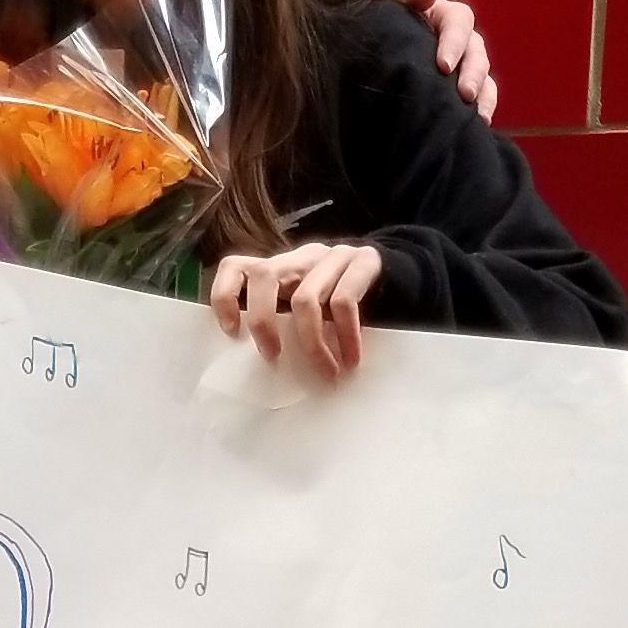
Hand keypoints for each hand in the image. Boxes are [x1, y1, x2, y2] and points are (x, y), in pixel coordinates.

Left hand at [210, 242, 385, 379]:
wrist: (404, 277)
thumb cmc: (348, 304)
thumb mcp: (310, 307)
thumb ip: (287, 319)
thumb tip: (263, 364)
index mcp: (282, 266)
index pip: (236, 266)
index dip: (224, 295)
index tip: (230, 331)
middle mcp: (302, 256)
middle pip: (264, 276)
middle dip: (263, 320)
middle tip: (272, 356)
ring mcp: (333, 255)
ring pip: (305, 297)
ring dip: (312, 342)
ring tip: (326, 372)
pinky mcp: (364, 262)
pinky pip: (344, 301)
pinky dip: (345, 335)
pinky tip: (350, 359)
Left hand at [384, 0, 498, 120]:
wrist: (379, 53)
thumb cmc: (386, 26)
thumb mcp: (393, 8)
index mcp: (446, 15)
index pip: (460, 22)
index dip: (454, 43)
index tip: (443, 66)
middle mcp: (463, 39)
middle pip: (477, 52)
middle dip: (472, 74)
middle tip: (464, 95)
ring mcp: (468, 64)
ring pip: (485, 77)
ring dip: (483, 96)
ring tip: (477, 116)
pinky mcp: (468, 87)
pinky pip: (485, 97)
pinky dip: (485, 109)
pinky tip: (478, 125)